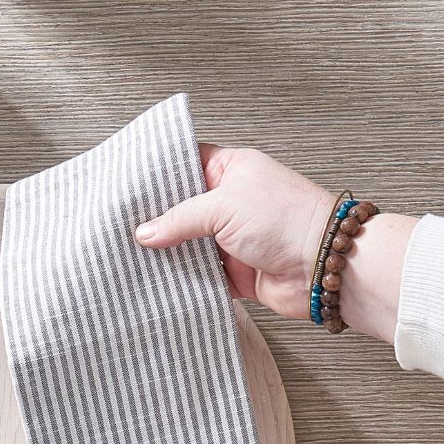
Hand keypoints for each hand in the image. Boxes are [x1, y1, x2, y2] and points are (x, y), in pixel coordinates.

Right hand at [133, 144, 416, 342]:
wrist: (324, 267)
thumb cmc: (288, 221)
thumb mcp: (223, 206)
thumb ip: (180, 219)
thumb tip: (145, 232)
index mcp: (232, 170)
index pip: (186, 163)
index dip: (158, 174)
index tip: (126, 183)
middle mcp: (231, 201)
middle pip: (181, 208)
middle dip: (156, 218)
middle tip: (120, 223)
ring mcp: (232, 237)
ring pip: (187, 243)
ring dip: (167, 252)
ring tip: (130, 254)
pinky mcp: (234, 270)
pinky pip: (200, 274)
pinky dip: (183, 278)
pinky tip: (157, 279)